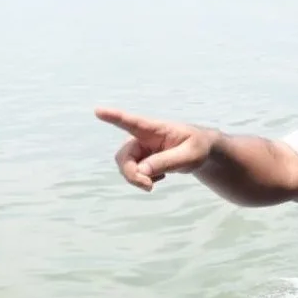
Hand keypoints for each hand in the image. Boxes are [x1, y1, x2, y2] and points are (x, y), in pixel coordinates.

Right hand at [94, 108, 218, 190]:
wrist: (199, 151)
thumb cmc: (197, 147)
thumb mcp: (189, 156)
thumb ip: (167, 161)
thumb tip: (141, 172)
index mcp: (154, 129)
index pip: (131, 122)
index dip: (114, 117)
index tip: (98, 111)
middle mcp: (141, 137)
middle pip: (124, 156)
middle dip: (131, 174)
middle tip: (148, 186)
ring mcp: (139, 149)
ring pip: (125, 166)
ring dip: (137, 179)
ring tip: (159, 180)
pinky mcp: (140, 159)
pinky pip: (132, 173)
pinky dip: (143, 180)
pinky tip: (159, 176)